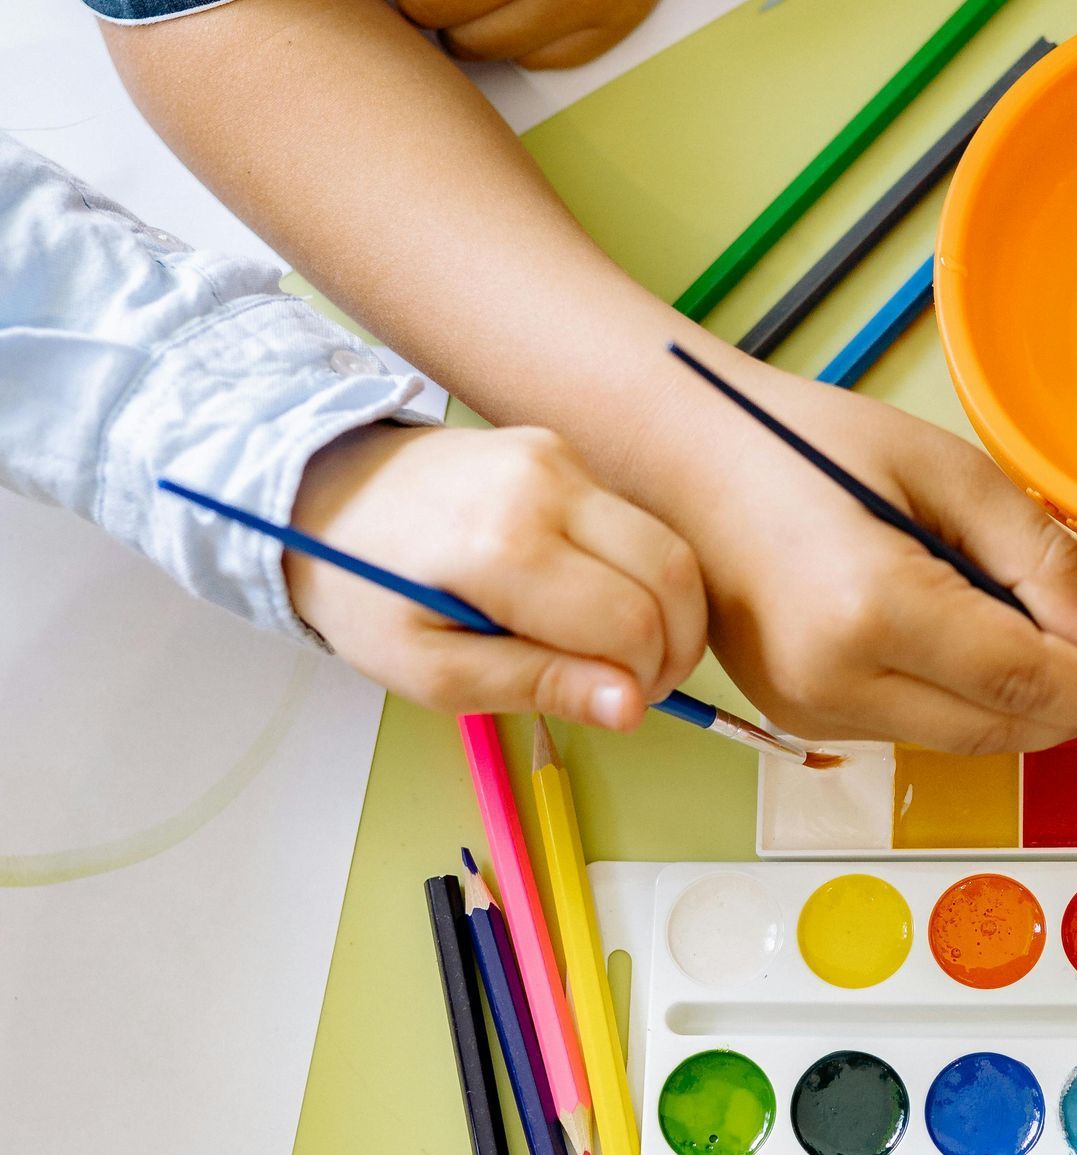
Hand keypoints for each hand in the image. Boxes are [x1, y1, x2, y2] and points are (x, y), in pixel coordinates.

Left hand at [289, 423, 706, 726]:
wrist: (323, 493)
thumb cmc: (367, 594)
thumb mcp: (433, 671)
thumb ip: (536, 685)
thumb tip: (631, 706)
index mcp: (504, 546)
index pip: (632, 621)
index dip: (645, 679)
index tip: (623, 706)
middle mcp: (545, 484)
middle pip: (671, 573)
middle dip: (675, 644)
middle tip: (642, 687)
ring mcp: (558, 455)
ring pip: (665, 543)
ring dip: (665, 607)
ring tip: (621, 650)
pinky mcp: (562, 447)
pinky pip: (634, 519)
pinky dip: (636, 570)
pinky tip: (592, 599)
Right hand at [648, 351, 1076, 750]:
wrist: (685, 466)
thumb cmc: (803, 448)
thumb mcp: (944, 469)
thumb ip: (1034, 555)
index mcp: (871, 610)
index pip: (1021, 680)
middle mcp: (834, 680)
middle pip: (997, 730)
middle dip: (1071, 710)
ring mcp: (808, 710)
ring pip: (959, 740)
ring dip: (1017, 706)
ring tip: (1039, 639)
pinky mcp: (797, 718)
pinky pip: (912, 728)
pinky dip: (961, 699)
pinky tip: (966, 641)